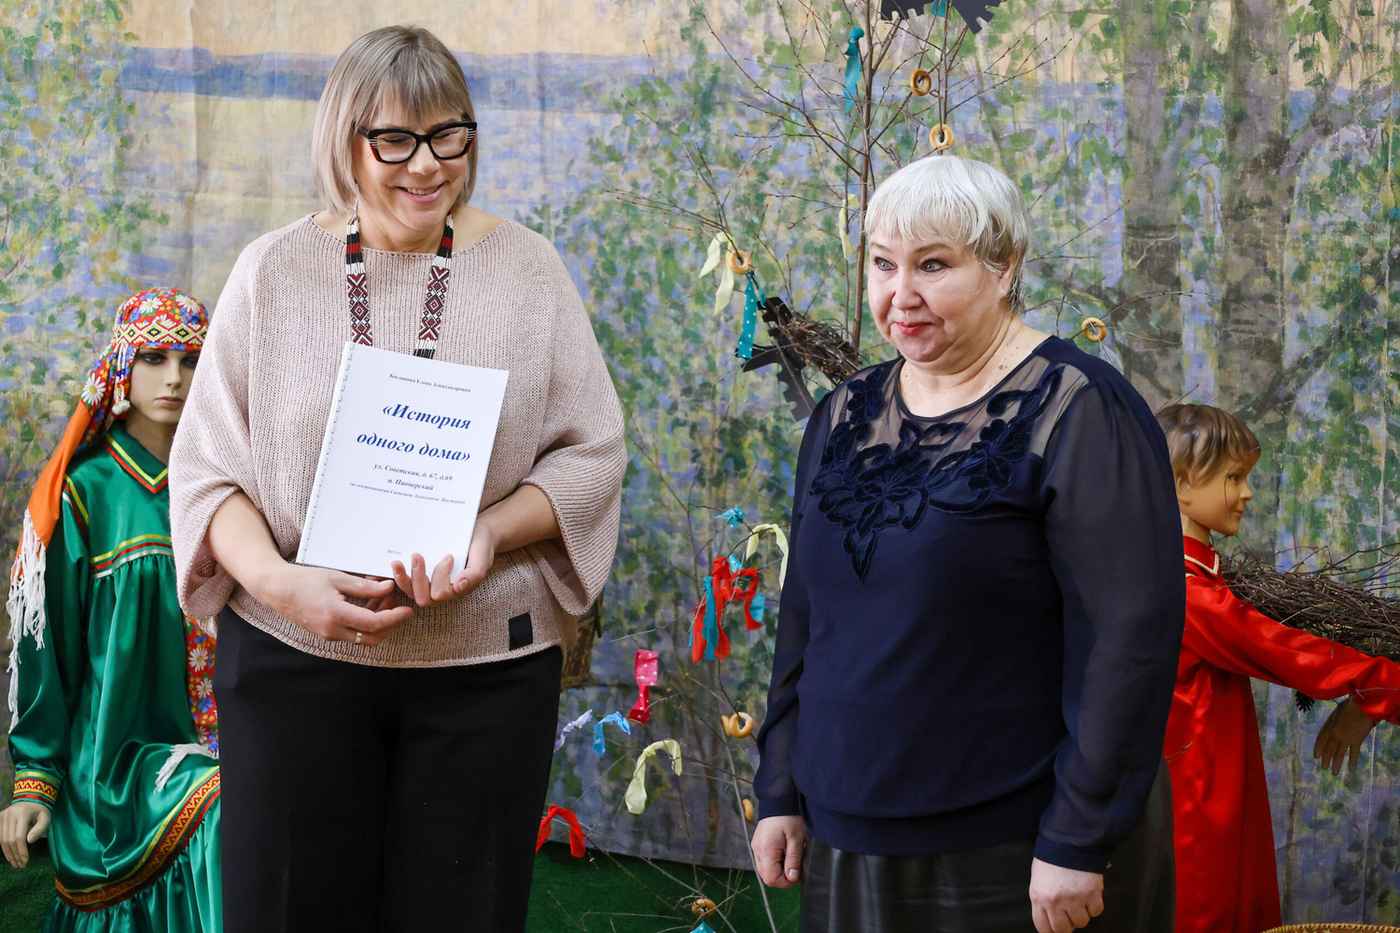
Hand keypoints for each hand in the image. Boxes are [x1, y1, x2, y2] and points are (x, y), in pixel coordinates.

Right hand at [1, 802, 49, 868]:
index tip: (25, 860)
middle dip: (14, 854)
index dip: (21, 850)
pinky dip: (3, 848)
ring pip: (2, 840)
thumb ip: (40, 829)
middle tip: (20, 865)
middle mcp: (10, 814)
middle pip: (9, 840)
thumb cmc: (39, 811)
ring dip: (8, 853)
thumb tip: (29, 841)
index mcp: (22, 813)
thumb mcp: (45, 818)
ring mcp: (2, 816)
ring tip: (15, 863)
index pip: (19, 837)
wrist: (30, 799)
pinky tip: (9, 855)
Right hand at [256, 562, 412, 645]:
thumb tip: (389, 588)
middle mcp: (332, 629)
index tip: (407, 610)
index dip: (394, 618)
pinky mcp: (327, 634)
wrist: (278, 590)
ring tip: (383, 599)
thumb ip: (365, 586)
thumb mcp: (338, 578)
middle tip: (397, 604)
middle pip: (372, 637)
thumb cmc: (305, 580)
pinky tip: (369, 604)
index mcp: (335, 614)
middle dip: (390, 624)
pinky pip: (353, 634)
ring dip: (378, 623)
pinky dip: (365, 623)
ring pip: (363, 637)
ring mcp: (329, 634)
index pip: (374, 623)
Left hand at [389, 518, 498, 608]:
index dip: (441, 576)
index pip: (440, 593)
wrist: (478, 535)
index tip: (449, 556)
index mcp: (455, 591)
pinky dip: (397, 576)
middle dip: (417, 578)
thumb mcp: (482, 560)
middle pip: (422, 598)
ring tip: (397, 562)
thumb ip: (474, 574)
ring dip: (402, 578)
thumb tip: (459, 586)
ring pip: (409, 593)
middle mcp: (440, 591)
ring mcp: (428, 585)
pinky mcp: (418, 576)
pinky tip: (395, 563)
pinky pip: (405, 582)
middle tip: (417, 555)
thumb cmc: (480, 548)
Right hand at [751, 815, 806, 887]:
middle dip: (782, 877)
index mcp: (766, 850)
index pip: (771, 879)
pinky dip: (774, 863)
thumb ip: (793, 860)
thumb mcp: (796, 839)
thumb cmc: (788, 817)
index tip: (796, 875)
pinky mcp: (758, 845)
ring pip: (765, 870)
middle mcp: (758, 851)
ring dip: (778, 870)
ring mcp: (756, 848)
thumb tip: (792, 878)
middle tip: (795, 867)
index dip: (785, 882)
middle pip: (767, 877)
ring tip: (789, 857)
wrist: (778, 801)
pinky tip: (783, 853)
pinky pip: (764, 861)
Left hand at [1029, 858, 1103, 932]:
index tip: (1054, 930)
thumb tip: (1051, 918)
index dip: (1050, 931)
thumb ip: (1043, 900)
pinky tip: (1088, 895)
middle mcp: (1056, 901)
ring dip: (1081, 914)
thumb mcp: (1039, 879)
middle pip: (1062, 930)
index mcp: (1038, 896)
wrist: (1069, 840)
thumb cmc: (1052, 858)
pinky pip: (1096, 911)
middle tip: (1068, 917)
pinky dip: (1094, 906)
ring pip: (1081, 922)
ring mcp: (1075, 899)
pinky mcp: (1092, 894)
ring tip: (1078, 900)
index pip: (1043, 927)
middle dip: (1066, 926)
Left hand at [1314, 698, 1376, 774]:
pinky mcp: (1356, 741)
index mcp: (1329, 726)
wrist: (1361, 707)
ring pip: (1339, 754)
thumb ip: (1334, 721)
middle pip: (1329, 748)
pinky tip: (1350, 768)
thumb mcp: (1336, 712)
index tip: (1316, 756)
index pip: (1321, 740)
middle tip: (1323, 767)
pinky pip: (1353, 753)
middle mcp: (1335, 735)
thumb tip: (1333, 727)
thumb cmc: (1349, 705)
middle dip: (1326, 758)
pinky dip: (1352, 761)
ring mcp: (1345, 739)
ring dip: (1336, 763)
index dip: (1318, 748)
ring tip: (1333, 772)